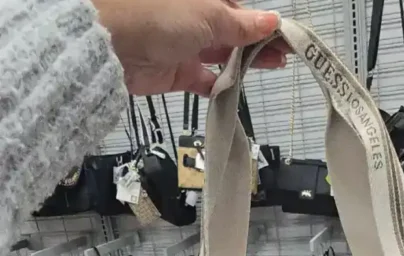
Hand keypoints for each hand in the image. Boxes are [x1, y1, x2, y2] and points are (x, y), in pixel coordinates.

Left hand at [93, 0, 286, 95]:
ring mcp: (186, 44)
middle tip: (284, 55)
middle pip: (234, 31)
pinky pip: (205, 80)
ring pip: (223, 55)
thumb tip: (272, 20)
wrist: (109, 45)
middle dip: (258, 43)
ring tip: (273, 68)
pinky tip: (238, 88)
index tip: (283, 35)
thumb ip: (241, 25)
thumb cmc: (157, 14)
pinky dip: (220, 86)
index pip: (238, 8)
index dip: (261, 22)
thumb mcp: (208, 15)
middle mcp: (194, 17)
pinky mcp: (177, 72)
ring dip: (246, 63)